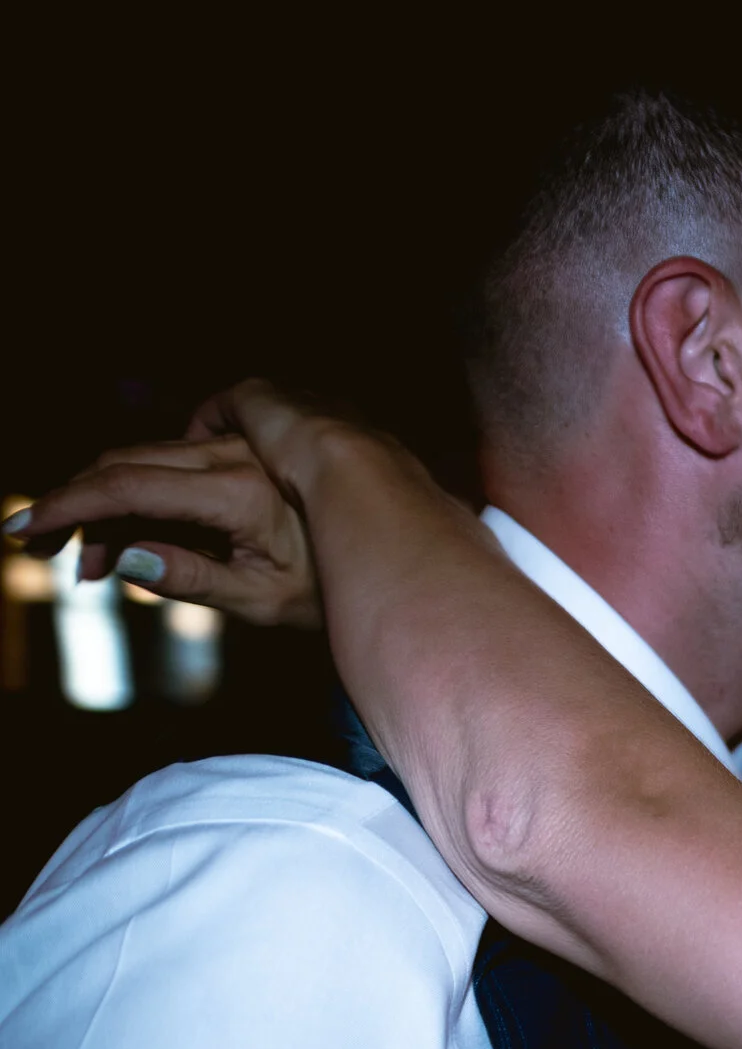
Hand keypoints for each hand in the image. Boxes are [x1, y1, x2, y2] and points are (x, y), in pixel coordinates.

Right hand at [7, 431, 321, 629]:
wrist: (396, 547)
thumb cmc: (337, 585)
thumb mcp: (265, 601)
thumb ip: (193, 579)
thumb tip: (125, 558)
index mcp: (238, 493)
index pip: (127, 488)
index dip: (65, 505)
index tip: (21, 531)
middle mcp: (236, 457)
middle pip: (127, 465)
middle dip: (77, 507)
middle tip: (50, 558)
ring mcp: (245, 447)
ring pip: (149, 459)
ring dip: (110, 505)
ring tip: (98, 564)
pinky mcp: (249, 449)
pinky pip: (179, 461)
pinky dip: (147, 494)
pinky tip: (143, 537)